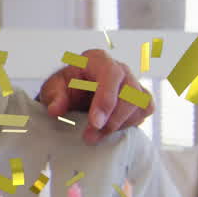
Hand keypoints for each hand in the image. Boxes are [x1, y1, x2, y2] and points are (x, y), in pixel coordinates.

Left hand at [37, 49, 153, 144]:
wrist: (74, 94)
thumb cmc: (66, 87)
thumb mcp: (53, 89)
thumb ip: (54, 97)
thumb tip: (55, 110)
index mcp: (97, 60)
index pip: (110, 74)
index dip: (106, 99)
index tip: (95, 123)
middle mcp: (119, 68)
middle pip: (130, 92)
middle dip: (112, 119)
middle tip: (91, 137)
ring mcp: (133, 83)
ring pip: (140, 103)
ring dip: (119, 125)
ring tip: (96, 136)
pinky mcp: (140, 98)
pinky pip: (144, 111)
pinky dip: (129, 124)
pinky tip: (110, 129)